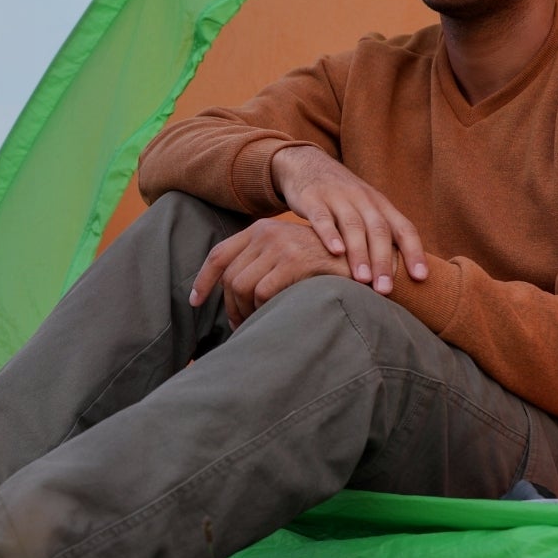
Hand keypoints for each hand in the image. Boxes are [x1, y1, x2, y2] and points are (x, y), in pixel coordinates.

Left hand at [189, 219, 349, 326]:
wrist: (364, 259)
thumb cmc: (324, 264)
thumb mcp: (288, 256)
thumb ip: (262, 264)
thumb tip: (232, 293)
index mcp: (260, 230)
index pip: (218, 255)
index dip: (203, 280)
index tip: (194, 302)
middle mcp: (265, 233)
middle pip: (229, 277)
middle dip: (230, 308)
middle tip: (240, 327)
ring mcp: (280, 245)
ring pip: (241, 286)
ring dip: (244, 313)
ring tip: (255, 325)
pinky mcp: (294, 261)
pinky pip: (262, 292)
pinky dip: (262, 310)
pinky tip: (272, 317)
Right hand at [270, 146, 427, 292]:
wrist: (307, 163)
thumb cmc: (342, 198)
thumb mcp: (366, 209)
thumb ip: (381, 237)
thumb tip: (401, 275)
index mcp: (380, 205)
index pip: (404, 228)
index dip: (414, 251)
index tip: (421, 278)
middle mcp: (363, 200)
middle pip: (379, 230)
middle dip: (384, 261)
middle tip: (385, 289)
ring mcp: (338, 197)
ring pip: (353, 226)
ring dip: (359, 253)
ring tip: (362, 280)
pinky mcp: (313, 199)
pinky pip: (322, 217)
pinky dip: (329, 234)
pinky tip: (335, 251)